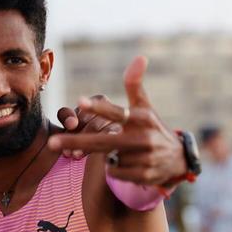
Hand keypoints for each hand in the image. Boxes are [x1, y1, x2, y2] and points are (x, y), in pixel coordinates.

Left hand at [49, 57, 186, 184]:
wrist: (178, 159)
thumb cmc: (152, 128)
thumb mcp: (145, 106)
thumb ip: (135, 84)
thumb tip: (140, 56)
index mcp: (141, 118)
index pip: (117, 112)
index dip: (99, 108)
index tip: (80, 101)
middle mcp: (143, 137)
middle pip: (102, 141)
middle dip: (75, 142)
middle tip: (53, 143)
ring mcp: (144, 158)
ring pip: (108, 159)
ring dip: (108, 156)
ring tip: (125, 152)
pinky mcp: (143, 175)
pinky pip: (114, 172)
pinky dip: (115, 168)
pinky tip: (128, 164)